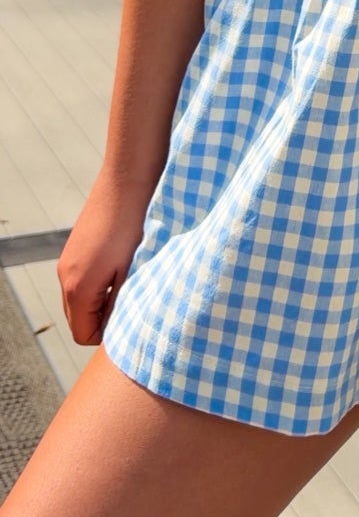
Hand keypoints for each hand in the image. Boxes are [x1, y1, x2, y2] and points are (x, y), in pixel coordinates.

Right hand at [56, 165, 152, 345]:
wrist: (128, 181)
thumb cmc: (135, 225)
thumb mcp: (132, 271)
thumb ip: (120, 306)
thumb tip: (116, 330)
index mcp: (78, 288)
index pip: (83, 335)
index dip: (107, 335)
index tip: (132, 322)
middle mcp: (65, 277)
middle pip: (78, 320)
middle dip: (103, 320)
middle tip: (133, 305)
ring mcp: (67, 262)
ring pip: (80, 300)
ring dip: (102, 301)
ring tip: (130, 284)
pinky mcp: (74, 249)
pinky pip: (81, 281)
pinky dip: (99, 284)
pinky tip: (122, 267)